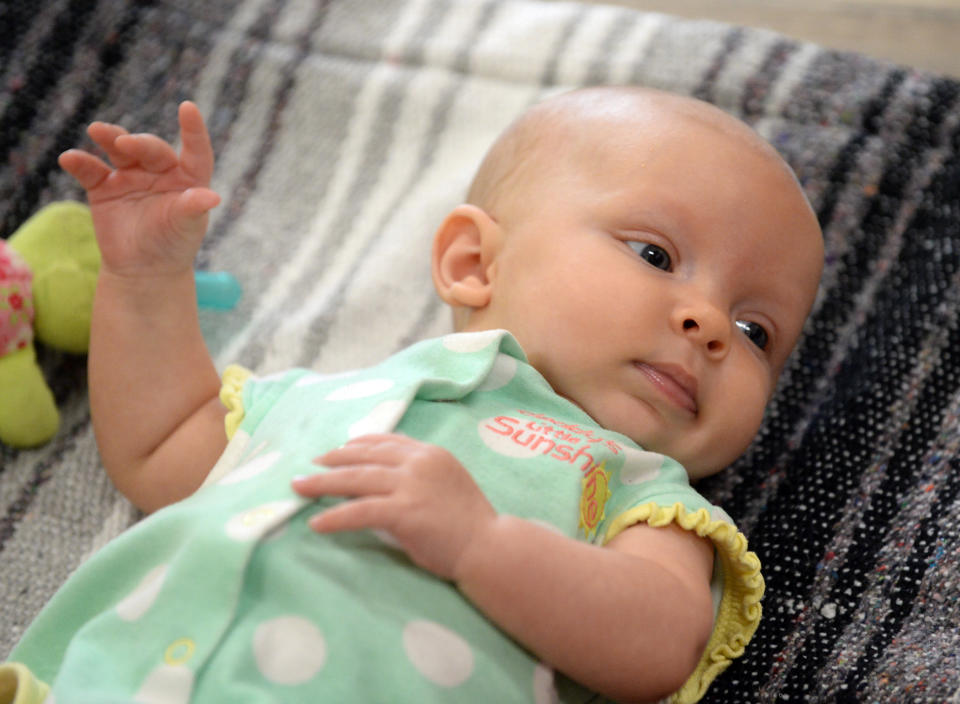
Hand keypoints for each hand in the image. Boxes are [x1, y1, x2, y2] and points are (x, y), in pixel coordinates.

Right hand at [58, 101, 219, 278]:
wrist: (143, 269)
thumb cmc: (173, 245)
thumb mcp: (185, 227)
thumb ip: (193, 208)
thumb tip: (213, 197)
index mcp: (188, 178)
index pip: (195, 150)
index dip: (193, 130)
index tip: (188, 108)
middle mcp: (159, 171)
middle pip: (151, 149)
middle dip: (139, 143)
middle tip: (125, 144)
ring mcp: (130, 176)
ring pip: (118, 151)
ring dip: (108, 138)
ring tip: (97, 130)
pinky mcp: (104, 187)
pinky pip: (90, 170)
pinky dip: (80, 163)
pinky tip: (69, 159)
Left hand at [292, 434, 496, 579]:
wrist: (489, 546)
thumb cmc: (471, 522)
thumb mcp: (449, 482)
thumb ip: (421, 473)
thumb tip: (388, 475)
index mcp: (430, 454)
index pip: (385, 441)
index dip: (356, 445)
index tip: (335, 451)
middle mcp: (418, 463)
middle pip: (364, 457)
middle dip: (331, 461)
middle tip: (307, 469)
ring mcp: (411, 486)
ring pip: (355, 479)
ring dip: (322, 484)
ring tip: (298, 487)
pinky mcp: (404, 512)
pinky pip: (360, 511)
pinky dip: (335, 517)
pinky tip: (316, 523)